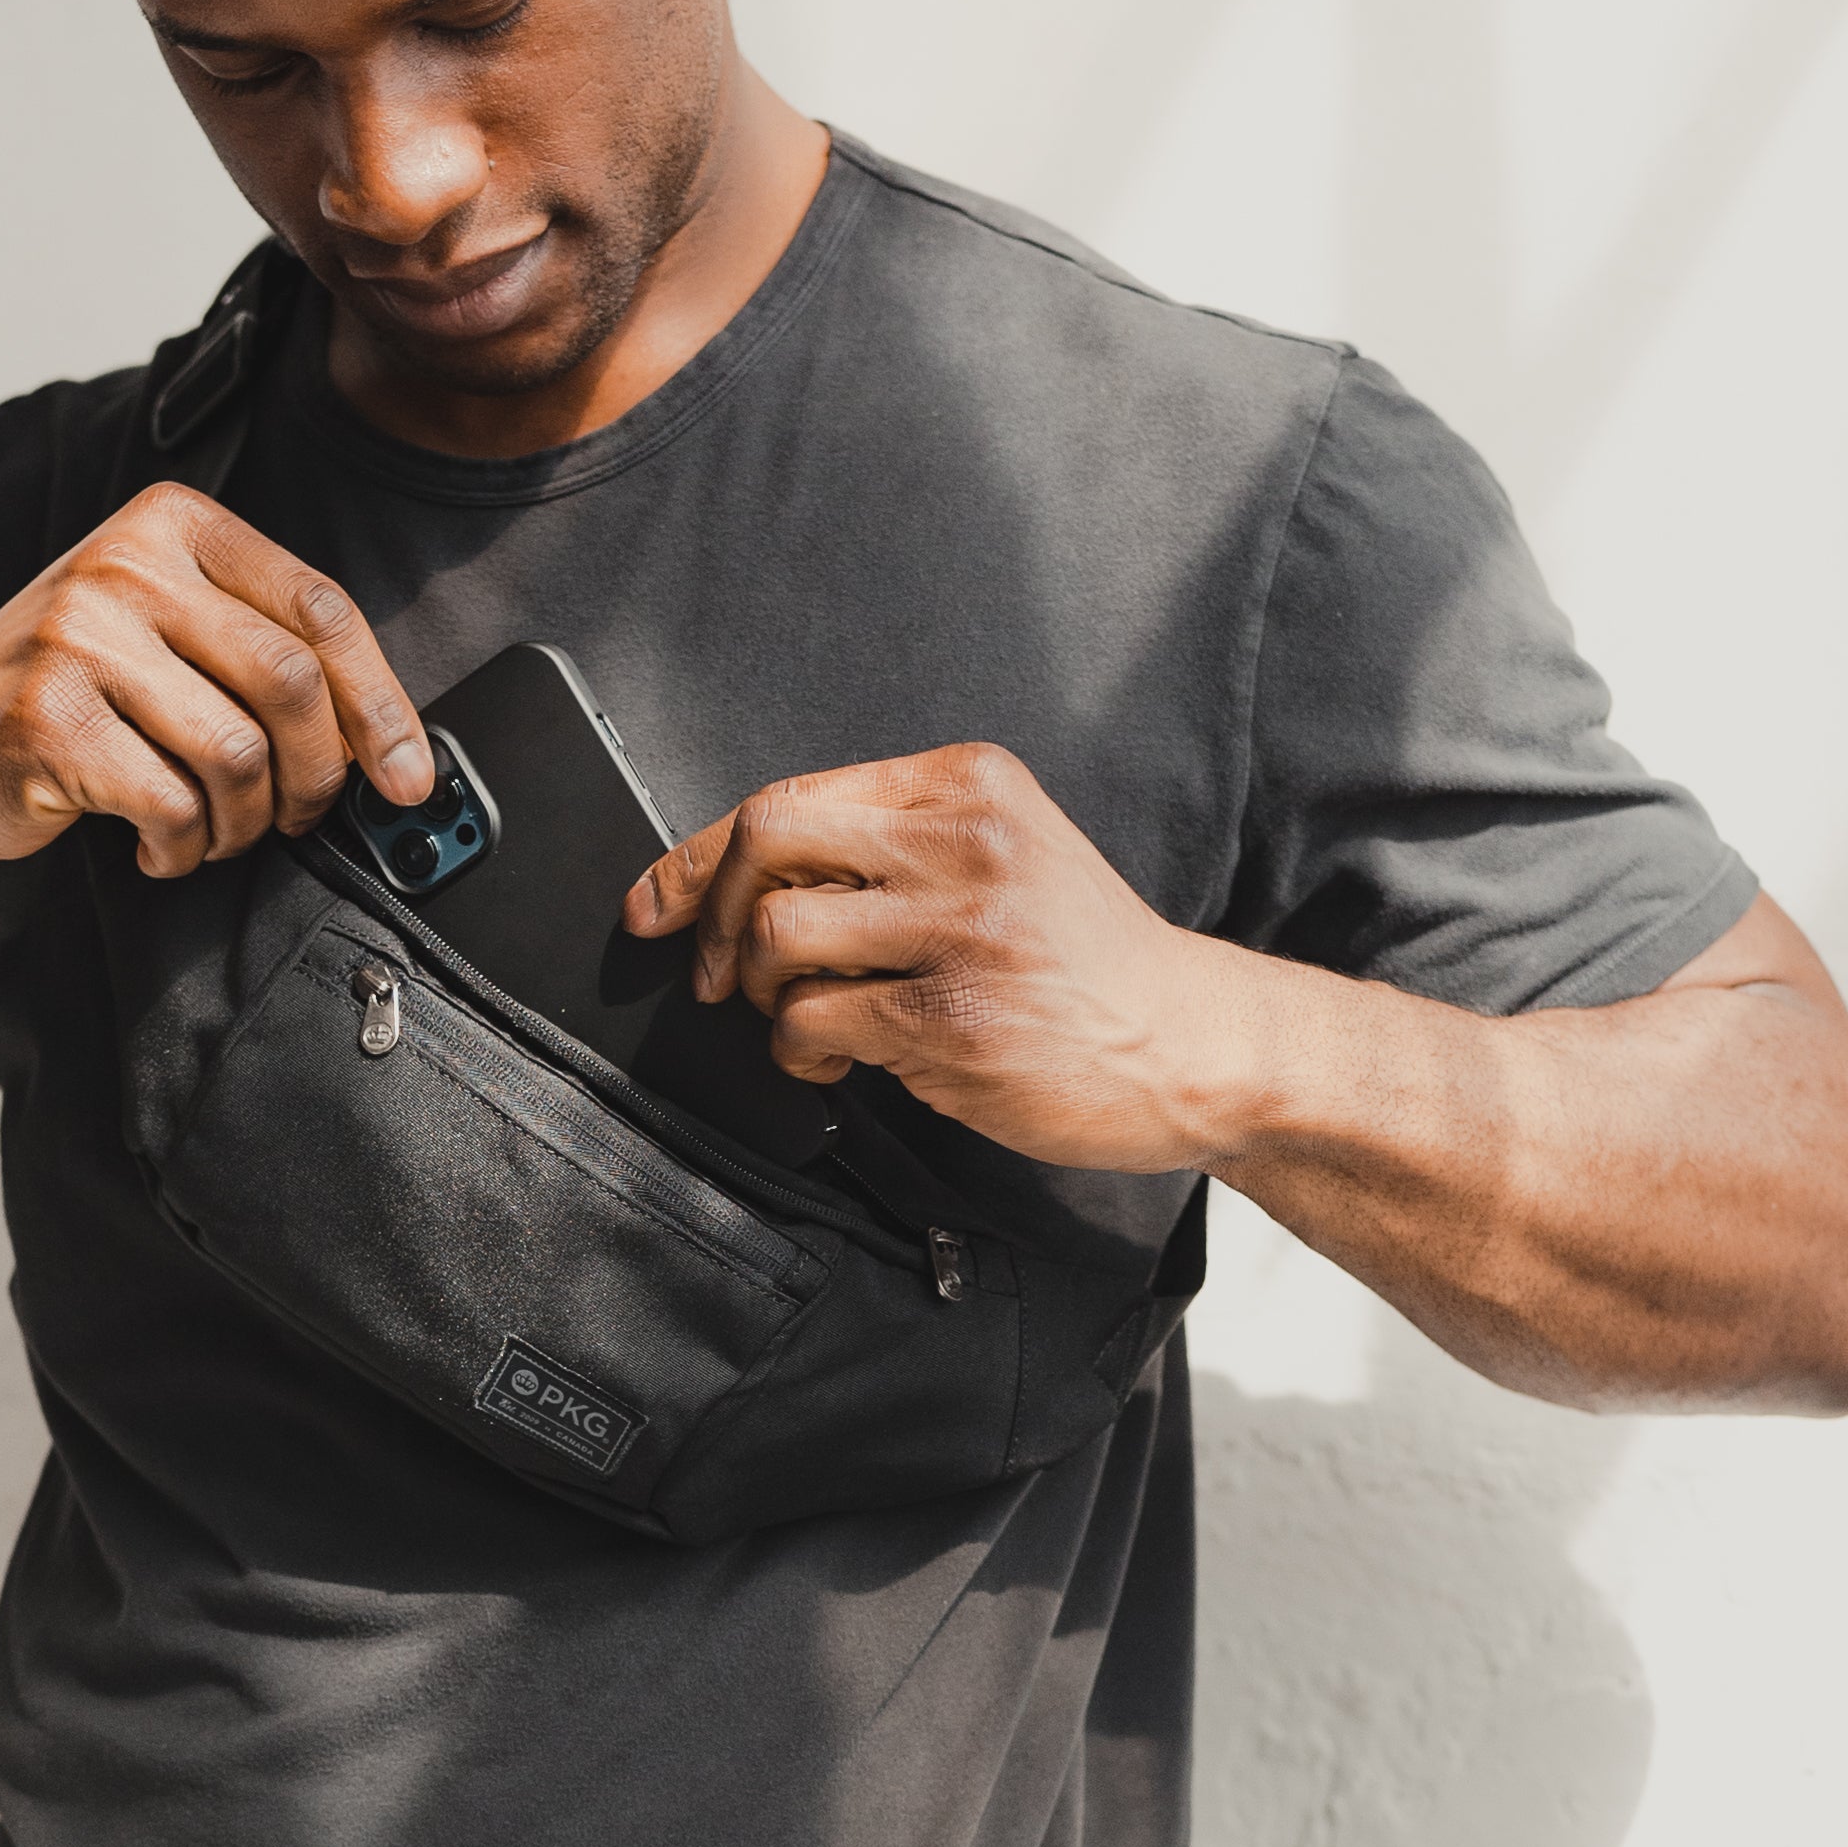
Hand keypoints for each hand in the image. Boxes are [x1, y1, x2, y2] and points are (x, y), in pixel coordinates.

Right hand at [0, 484, 433, 880]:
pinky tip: (162, 846)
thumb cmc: (75, 694)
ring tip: (217, 831)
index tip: (411, 777)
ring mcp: (78, 638)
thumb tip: (388, 735)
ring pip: (238, 753)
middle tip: (301, 816)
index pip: (320, 608)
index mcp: (173, 523)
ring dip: (246, 821)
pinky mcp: (47, 720)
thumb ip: (260, 645)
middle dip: (318, 775)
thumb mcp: (164, 630)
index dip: (382, 703)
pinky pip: (172, 805)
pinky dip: (185, 848)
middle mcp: (125, 563)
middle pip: (291, 683)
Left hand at [624, 744, 1254, 1174]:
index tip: (652, 903)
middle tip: (716, 975)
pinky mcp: (957, 1017)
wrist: (1195, 1042)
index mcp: (968, 784)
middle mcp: (966, 840)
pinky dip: (801, 1053)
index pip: (789, 797)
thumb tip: (735, 883)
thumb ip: (892, 852)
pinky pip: (811, 1023)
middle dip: (710, 918)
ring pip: (778, 938)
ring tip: (807, 1023)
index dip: (695, 856)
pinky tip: (843, 1062)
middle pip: (766, 842)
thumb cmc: (1089, 964)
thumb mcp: (1004, 859)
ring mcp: (963, 929)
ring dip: (761, 997)